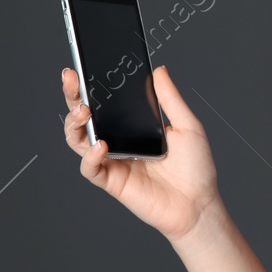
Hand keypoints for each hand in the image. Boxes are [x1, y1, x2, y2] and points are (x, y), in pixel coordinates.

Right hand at [61, 65, 220, 241]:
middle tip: (72, 79)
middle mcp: (119, 141)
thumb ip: (170, 99)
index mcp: (134, 126)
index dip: (91, 86)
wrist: (199, 204)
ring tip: (83, 111)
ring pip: (79, 140)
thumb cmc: (196, 168)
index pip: (106, 102)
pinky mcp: (112, 181)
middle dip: (73, 96)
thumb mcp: (187, 126)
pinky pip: (90, 168)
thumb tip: (159, 70)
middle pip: (86, 117)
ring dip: (74, 124)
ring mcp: (113, 161)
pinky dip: (90, 156)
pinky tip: (102, 145)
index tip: (83, 67)